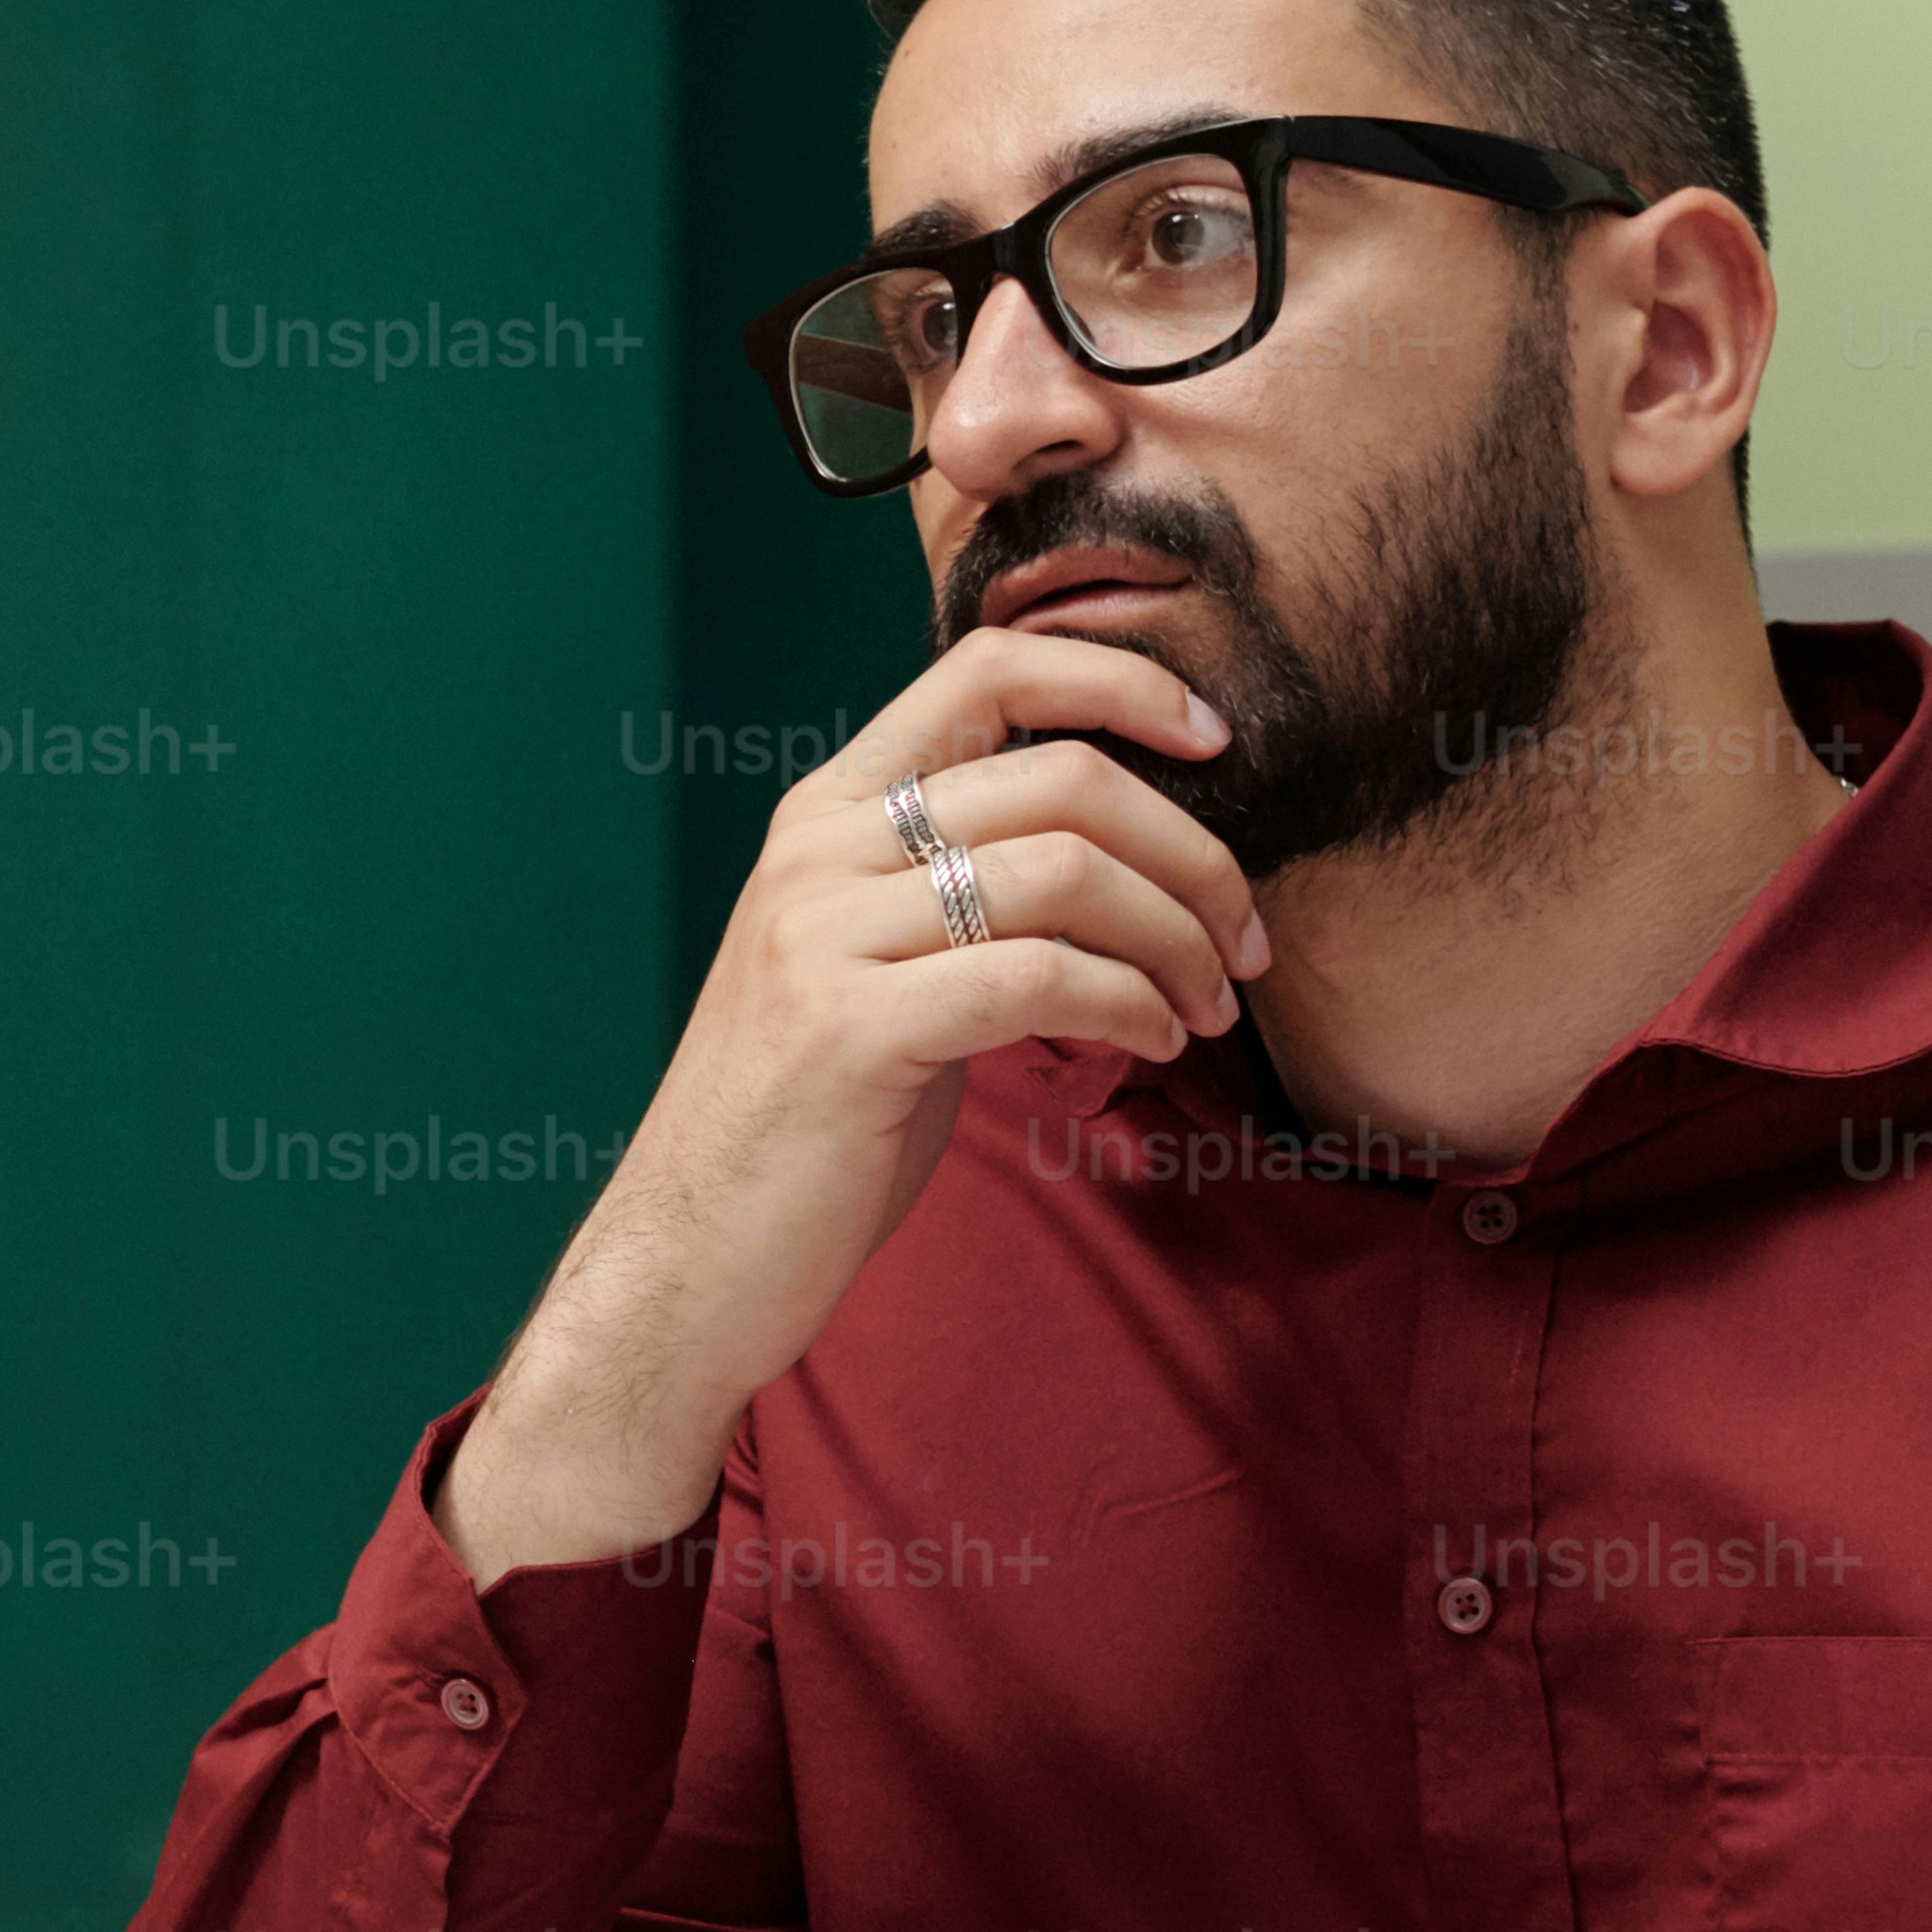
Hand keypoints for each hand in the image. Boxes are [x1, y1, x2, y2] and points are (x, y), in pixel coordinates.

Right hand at [441, 626, 1267, 1575]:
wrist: (685, 1263)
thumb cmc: (808, 1128)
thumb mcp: (871, 971)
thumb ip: (955, 892)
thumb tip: (1120, 855)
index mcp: (826, 815)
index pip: (986, 668)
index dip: (1122, 680)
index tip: (1216, 741)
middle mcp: (817, 850)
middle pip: (1062, 776)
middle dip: (1193, 853)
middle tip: (1246, 939)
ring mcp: (824, 934)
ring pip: (1066, 873)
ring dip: (1176, 939)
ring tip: (1208, 1006)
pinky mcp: (851, 1028)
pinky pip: (1041, 976)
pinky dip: (1130, 1004)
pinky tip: (1153, 1043)